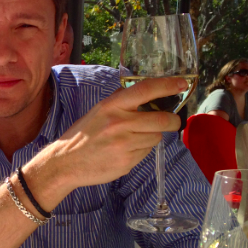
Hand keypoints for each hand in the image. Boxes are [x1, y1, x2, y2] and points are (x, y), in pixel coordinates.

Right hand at [31, 77, 186, 195]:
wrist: (65, 162)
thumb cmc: (83, 135)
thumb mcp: (98, 112)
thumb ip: (121, 102)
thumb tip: (147, 94)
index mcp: (111, 106)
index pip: (145, 90)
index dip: (167, 86)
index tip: (182, 84)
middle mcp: (119, 123)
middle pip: (162, 119)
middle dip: (172, 121)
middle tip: (172, 122)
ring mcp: (124, 144)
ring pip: (156, 137)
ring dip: (151, 137)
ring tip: (133, 140)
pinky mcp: (127, 162)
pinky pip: (146, 152)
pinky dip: (141, 151)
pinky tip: (125, 152)